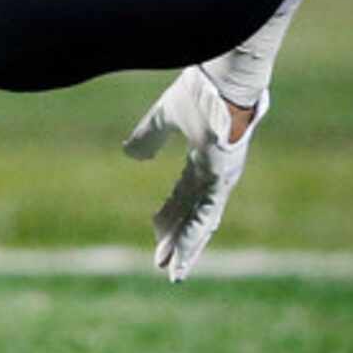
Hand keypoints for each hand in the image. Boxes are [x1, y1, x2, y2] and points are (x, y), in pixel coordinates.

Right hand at [123, 65, 268, 282]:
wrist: (222, 80)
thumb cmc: (199, 92)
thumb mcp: (163, 117)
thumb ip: (147, 136)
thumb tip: (130, 156)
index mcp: (204, 161)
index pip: (184, 197)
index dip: (169, 216)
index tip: (155, 233)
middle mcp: (216, 176)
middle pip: (193, 216)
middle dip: (178, 241)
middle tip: (164, 265)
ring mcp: (221, 180)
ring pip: (201, 223)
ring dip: (185, 248)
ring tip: (171, 272)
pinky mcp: (220, 180)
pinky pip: (204, 216)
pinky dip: (192, 237)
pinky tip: (180, 252)